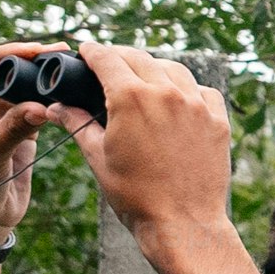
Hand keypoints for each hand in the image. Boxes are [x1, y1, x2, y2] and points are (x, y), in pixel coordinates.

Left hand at [0, 44, 72, 242]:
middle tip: (59, 52)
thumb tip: (40, 106)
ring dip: (42, 76)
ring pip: (20, 83)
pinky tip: (69, 90)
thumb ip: (9, 130)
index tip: (34, 50)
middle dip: (28, 59)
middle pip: (0, 68)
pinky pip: (35, 104)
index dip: (4, 53)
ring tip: (68, 66)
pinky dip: (51, 97)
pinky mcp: (16, 126)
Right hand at [75, 43, 239, 256]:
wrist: (184, 223)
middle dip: (120, 56)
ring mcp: (197, 105)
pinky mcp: (218, 121)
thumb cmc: (135, 195)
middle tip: (108, 62)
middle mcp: (167, 93)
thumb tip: (56, 107)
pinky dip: (187, 89)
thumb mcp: (98, 157)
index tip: (86, 50)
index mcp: (132, 98)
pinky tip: (177, 100)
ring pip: (174, 70)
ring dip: (154, 69)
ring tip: (142, 78)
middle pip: (139, 57)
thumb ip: (78, 124)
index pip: (107, 58)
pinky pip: (202, 91)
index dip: (92, 51)